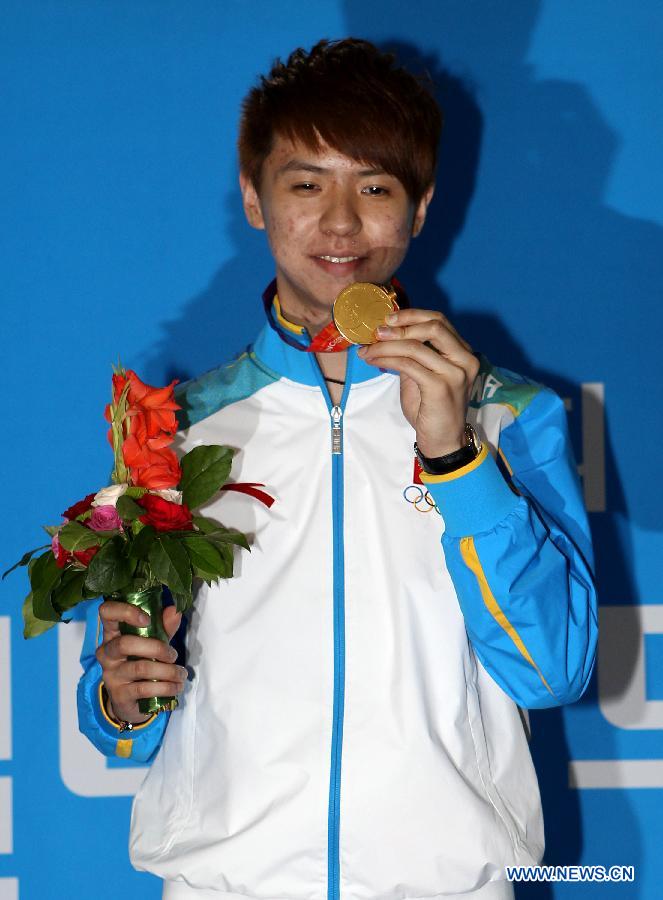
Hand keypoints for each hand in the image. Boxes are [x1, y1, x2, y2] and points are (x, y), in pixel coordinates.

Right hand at [96, 600, 184, 724]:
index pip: (107, 612)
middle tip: (174, 655)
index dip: (125, 611)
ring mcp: (110, 675)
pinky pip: (144, 689)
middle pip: (125, 643)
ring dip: (168, 671)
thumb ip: (164, 627)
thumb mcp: (153, 643)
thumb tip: (175, 610)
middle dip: (157, 648)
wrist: (130, 703)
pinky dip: (166, 687)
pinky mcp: (119, 695)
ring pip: (141, 668)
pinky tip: (176, 687)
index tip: (148, 619)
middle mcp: (106, 653)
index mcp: (112, 634)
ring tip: (181, 674)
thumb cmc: (142, 663)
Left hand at [357, 308, 479, 456]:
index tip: (388, 319)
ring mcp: (455, 373)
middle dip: (401, 326)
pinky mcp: (440, 386)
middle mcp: (465, 359)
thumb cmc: (432, 410)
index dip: (412, 315)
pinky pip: (408, 364)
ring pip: (415, 346)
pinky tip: (375, 361)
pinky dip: (387, 359)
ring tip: (368, 350)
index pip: (440, 321)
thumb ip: (414, 355)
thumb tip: (387, 336)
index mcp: (463, 353)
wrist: (443, 441)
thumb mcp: (423, 376)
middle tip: (378, 332)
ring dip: (386, 345)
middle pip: (433, 326)